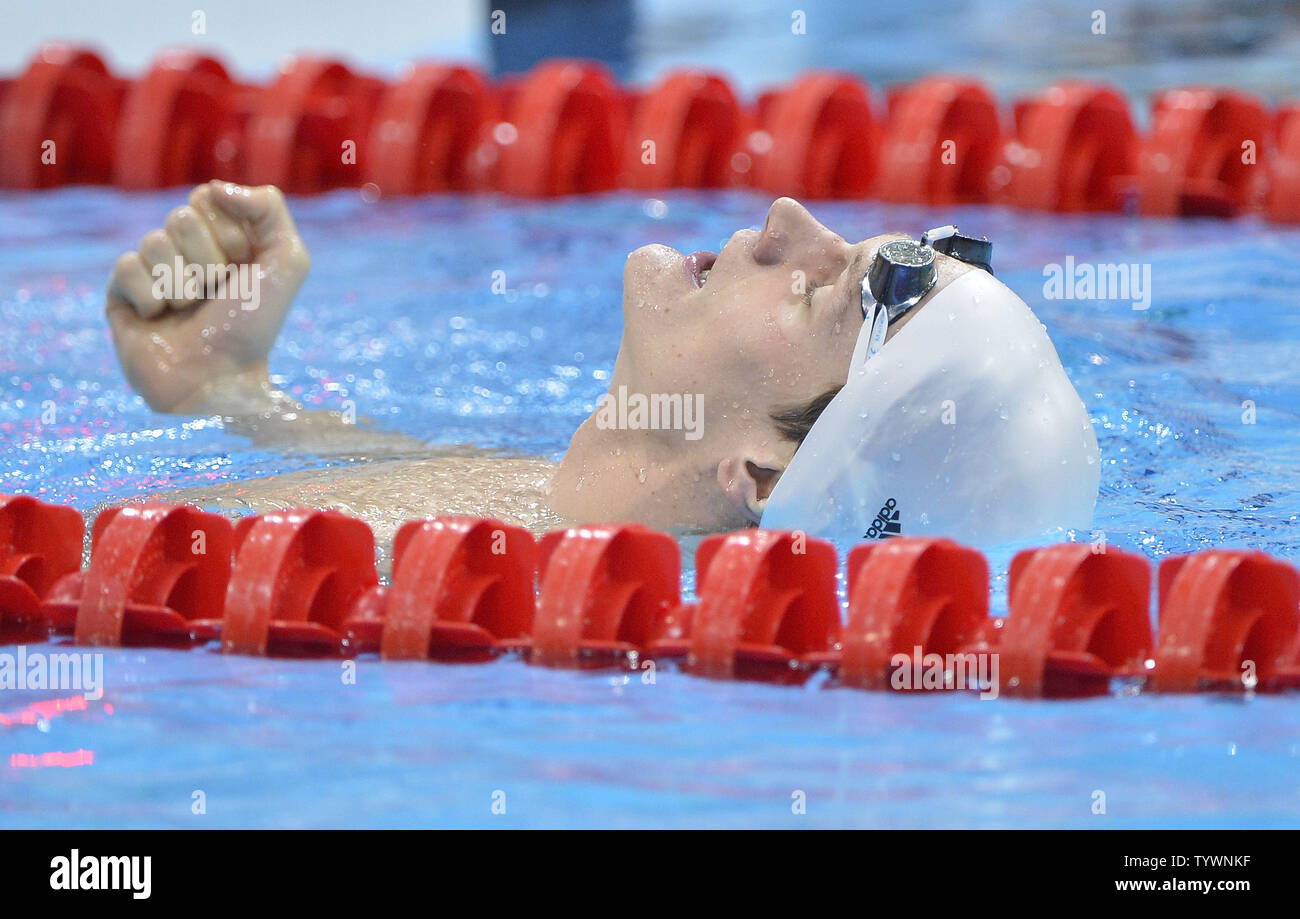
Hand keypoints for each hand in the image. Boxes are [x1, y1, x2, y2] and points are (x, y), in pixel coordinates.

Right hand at [105, 180, 310, 413]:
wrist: (220, 378)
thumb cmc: (253, 324)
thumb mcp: (286, 261)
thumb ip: (269, 208)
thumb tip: (215, 187)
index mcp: (221, 236)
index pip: (207, 198)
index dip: (230, 234)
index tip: (243, 268)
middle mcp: (185, 249)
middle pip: (181, 217)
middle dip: (208, 261)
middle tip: (216, 294)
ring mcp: (151, 269)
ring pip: (154, 242)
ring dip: (183, 285)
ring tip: (191, 312)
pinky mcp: (121, 293)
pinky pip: (127, 268)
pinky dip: (154, 298)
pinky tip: (162, 320)